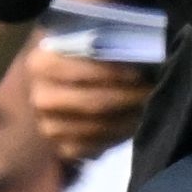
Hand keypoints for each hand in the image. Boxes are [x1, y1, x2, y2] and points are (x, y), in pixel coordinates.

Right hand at [23, 42, 152, 159]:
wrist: (58, 86)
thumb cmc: (76, 60)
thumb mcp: (80, 43)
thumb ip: (97, 44)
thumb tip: (130, 51)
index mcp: (40, 65)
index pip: (82, 72)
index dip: (114, 74)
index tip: (140, 74)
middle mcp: (41, 98)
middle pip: (94, 103)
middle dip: (128, 98)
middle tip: (152, 91)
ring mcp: (49, 127)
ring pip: (100, 128)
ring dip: (129, 118)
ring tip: (147, 105)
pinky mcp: (63, 149)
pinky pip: (97, 147)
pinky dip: (119, 136)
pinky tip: (131, 122)